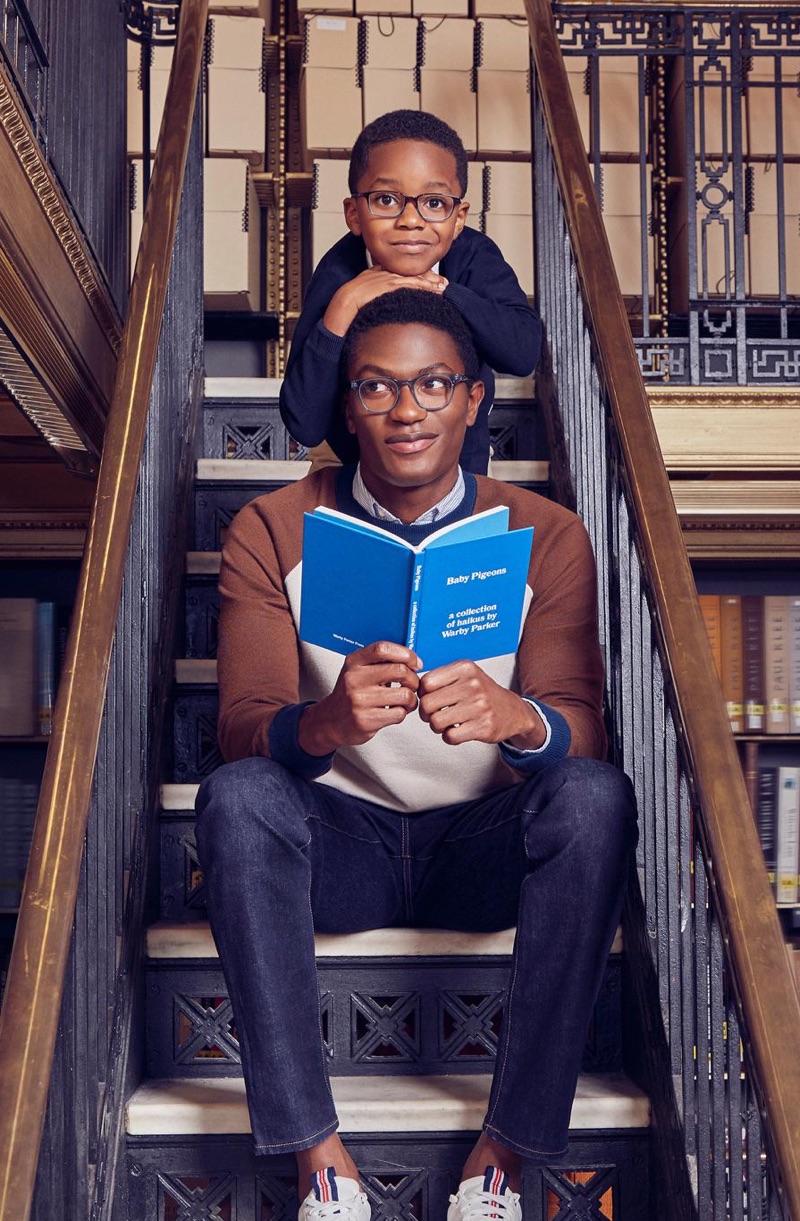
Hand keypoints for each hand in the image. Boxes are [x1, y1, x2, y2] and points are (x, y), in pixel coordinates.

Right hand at [298, 641, 420, 755]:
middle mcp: (354, 679)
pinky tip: (395, 711)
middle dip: (413, 679)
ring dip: (411, 699)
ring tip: (405, 701)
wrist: (331, 721)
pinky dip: (402, 713)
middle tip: (412, 685)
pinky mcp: (365, 720)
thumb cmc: (351, 694)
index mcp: (354, 662)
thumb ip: (380, 662)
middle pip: (399, 670)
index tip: (415, 663)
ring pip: (404, 694)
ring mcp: (359, 701)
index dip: (405, 654)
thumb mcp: (358, 671)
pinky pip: (399, 713)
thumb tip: (413, 659)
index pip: (382, 649)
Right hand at [322, 267, 447, 335]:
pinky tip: (433, 290)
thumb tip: (384, 294)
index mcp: (381, 273)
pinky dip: (423, 286)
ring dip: (430, 283)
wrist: (343, 303)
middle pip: (412, 273)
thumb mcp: (366, 290)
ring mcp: (388, 279)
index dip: (420, 276)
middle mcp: (386, 273)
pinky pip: (409, 284)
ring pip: (413, 278)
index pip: (405, 272)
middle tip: (444, 283)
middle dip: (430, 278)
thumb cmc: (351, 300)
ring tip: (443, 288)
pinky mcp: (388, 286)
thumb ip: (376, 287)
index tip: (432, 280)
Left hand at [418, 661, 544, 748]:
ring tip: (446, 723)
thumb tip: (413, 688)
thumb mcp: (465, 675)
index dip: (422, 694)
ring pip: (436, 722)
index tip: (430, 698)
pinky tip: (457, 731)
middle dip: (426, 713)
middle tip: (434, 714)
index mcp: (465, 668)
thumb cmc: (483, 693)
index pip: (426, 683)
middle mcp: (473, 685)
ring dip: (436, 727)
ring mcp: (480, 706)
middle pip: (428, 704)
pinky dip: (449, 737)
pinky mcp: (484, 727)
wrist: (513, 711)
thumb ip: (440, 678)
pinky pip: (450, 736)